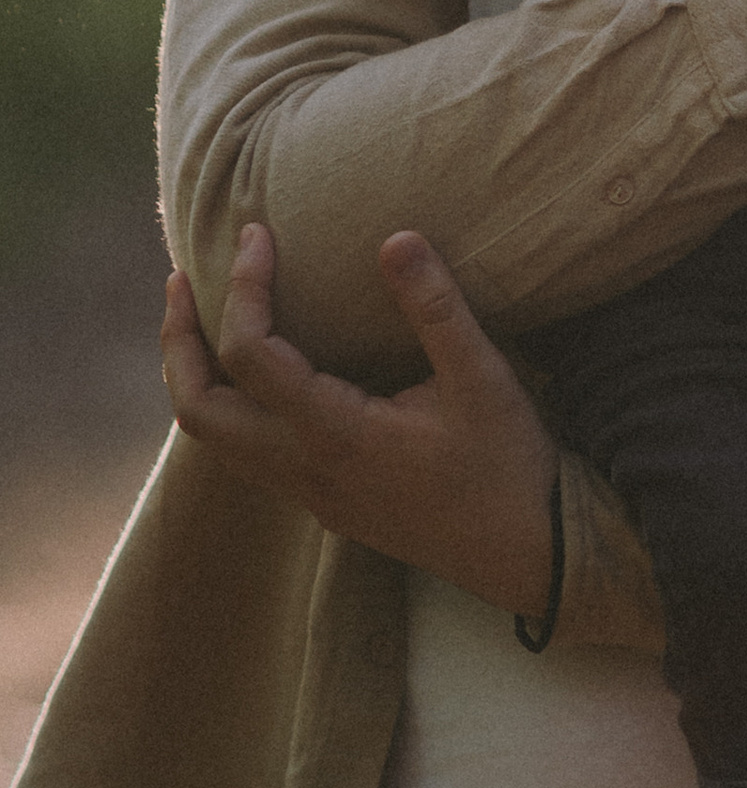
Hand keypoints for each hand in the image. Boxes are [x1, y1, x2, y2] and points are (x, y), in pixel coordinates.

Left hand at [163, 224, 558, 618]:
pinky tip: (256, 371)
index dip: (243, 286)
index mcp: (336, 434)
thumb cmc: (508, 466)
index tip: (256, 234)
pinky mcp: (323, 501)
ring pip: (212, 439)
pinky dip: (226, 402)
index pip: (252, 354)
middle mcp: (306, 468)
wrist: (526, 553)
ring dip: (193, 375)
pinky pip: (243, 452)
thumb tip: (396, 237)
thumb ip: (436, 307)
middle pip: (197, 409)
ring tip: (202, 318)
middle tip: (181, 280)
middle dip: (178, 340)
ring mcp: (309, 492)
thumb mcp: (482, 379)